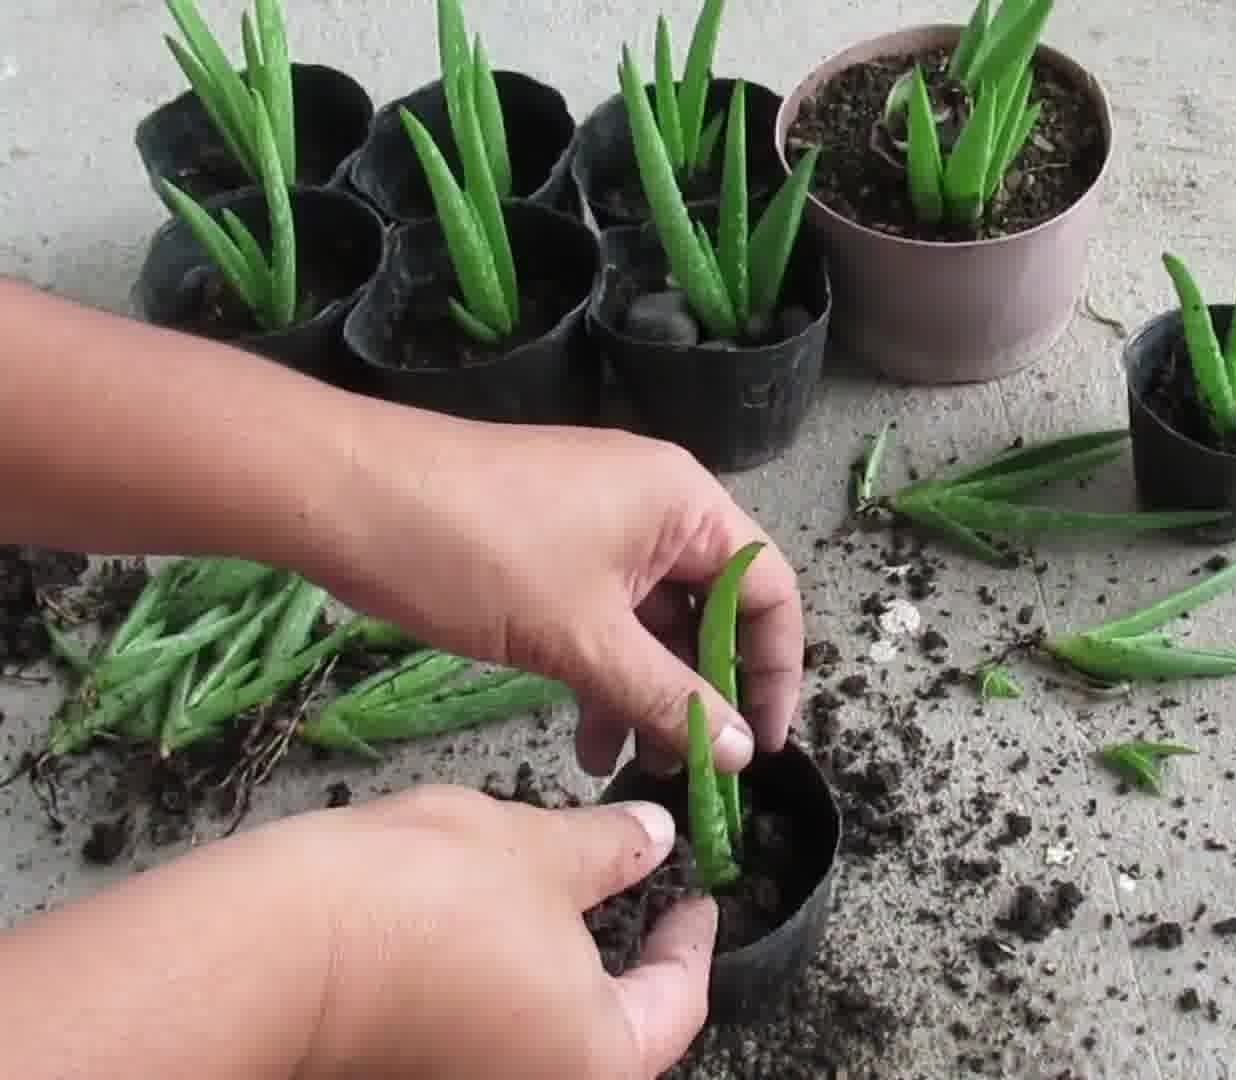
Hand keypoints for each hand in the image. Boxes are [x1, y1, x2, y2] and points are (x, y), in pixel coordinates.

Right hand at [299, 786, 713, 1077]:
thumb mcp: (538, 850)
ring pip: (541, 1044)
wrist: (269, 954)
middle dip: (624, 971)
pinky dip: (495, 1001)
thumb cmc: (418, 901)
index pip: (678, 1005)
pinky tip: (481, 943)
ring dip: (555, 986)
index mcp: (600, 1063)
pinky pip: (478, 1047)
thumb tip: (653, 836)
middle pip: (612, 1039)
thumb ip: (612, 849)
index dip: (690, 942)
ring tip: (553, 913)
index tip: (695, 900)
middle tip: (634, 907)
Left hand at [313, 422, 803, 775]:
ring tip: (624, 765)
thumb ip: (669, 697)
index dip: (776, 671)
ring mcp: (602, 524)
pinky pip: (605, 617)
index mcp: (685, 504)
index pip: (769, 589)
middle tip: (688, 768)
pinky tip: (583, 736)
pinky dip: (602, 673)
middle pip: (712, 610)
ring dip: (646, 694)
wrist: (343, 496)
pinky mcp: (554, 547)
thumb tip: (742, 749)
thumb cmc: (474, 552)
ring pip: (653, 623)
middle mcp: (657, 505)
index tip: (762, 745)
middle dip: (702, 693)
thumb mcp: (582, 639)